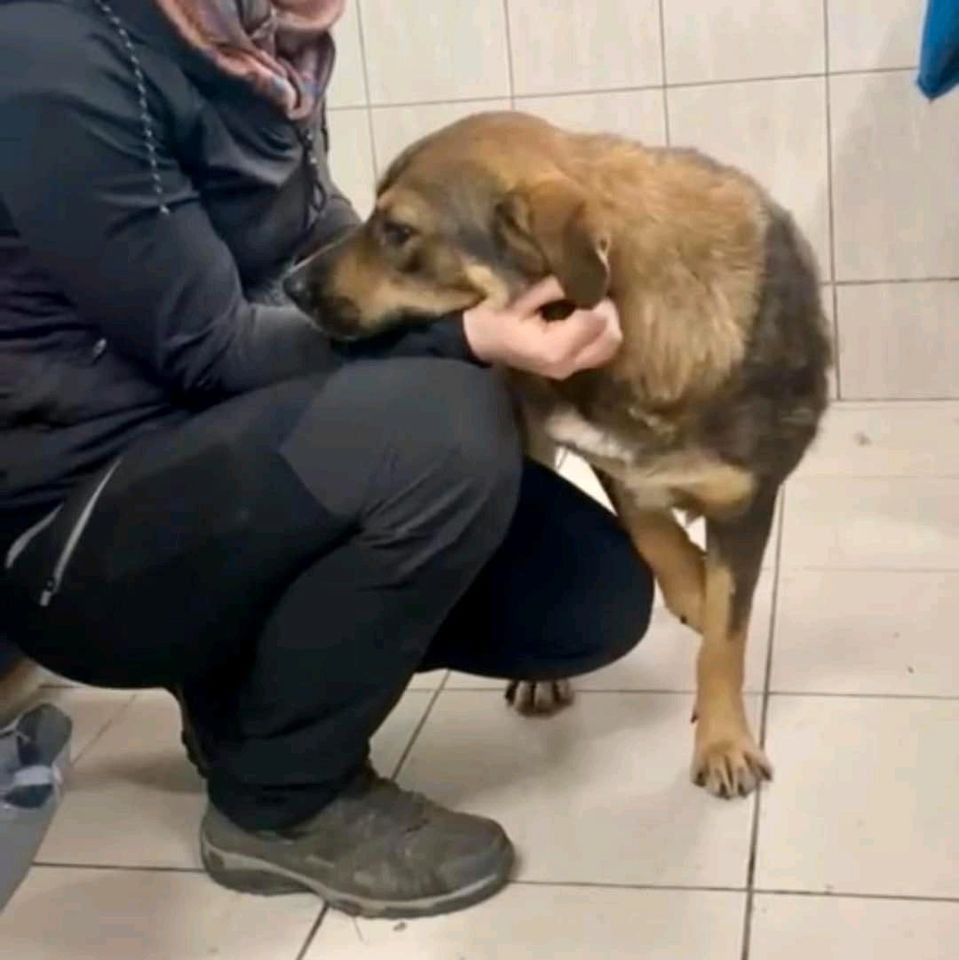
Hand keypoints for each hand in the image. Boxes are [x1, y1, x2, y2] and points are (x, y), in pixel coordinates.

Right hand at [463, 276, 622, 378]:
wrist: (482, 345)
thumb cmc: (497, 320)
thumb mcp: (524, 299)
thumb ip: (556, 289)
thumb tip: (584, 278)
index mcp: (554, 348)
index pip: (597, 321)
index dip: (597, 300)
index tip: (585, 287)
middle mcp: (568, 364)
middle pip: (611, 337)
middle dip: (607, 313)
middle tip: (591, 297)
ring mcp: (570, 371)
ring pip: (610, 347)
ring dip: (606, 325)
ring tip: (589, 309)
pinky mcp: (571, 369)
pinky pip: (600, 352)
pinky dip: (600, 335)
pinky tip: (585, 322)